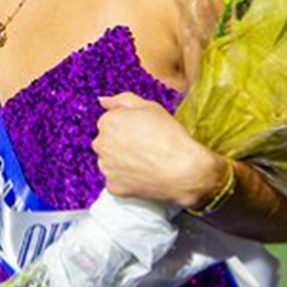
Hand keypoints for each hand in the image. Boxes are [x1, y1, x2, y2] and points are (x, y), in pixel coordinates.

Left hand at [92, 92, 227, 208]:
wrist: (185, 171)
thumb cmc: (170, 136)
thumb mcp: (150, 107)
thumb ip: (122, 100)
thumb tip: (103, 101)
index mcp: (108, 121)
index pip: (110, 121)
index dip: (129, 126)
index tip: (144, 132)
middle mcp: (101, 144)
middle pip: (108, 141)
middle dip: (122, 143)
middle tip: (146, 146)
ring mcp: (106, 167)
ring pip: (110, 161)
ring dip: (122, 161)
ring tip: (146, 161)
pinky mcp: (113, 186)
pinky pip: (117, 180)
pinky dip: (127, 179)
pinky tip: (144, 174)